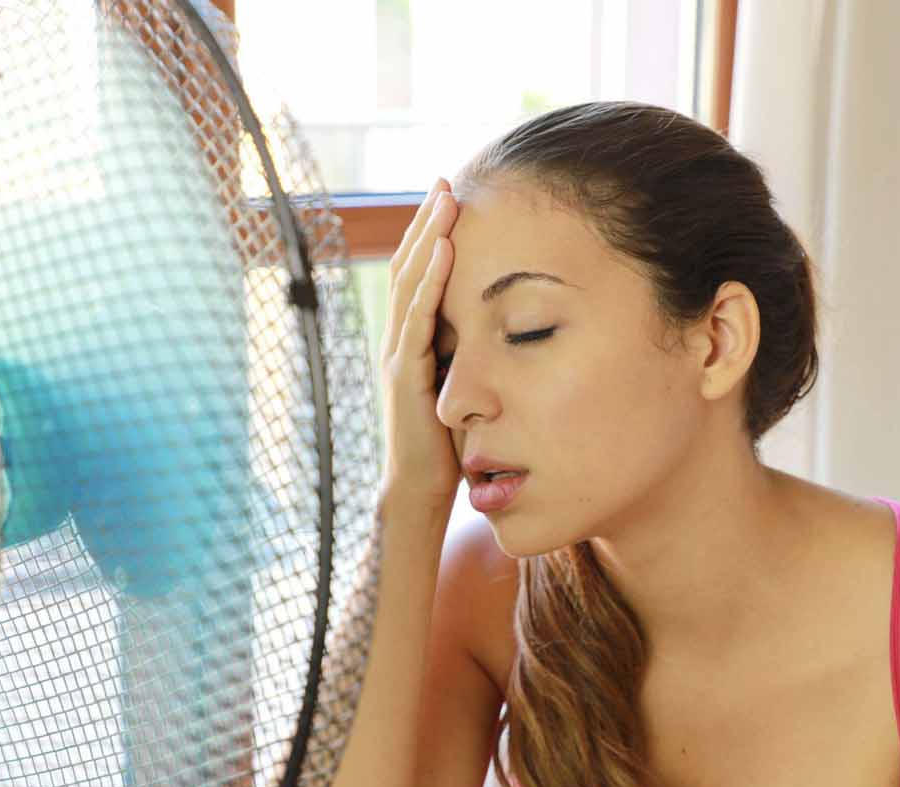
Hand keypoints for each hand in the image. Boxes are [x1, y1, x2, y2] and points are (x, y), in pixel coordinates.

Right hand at [378, 178, 460, 510]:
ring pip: (409, 283)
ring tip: (444, 198)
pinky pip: (418, 318)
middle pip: (408, 267)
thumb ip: (472, 355)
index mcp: (410, 341)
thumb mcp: (462, 387)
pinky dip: (429, 280)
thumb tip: (502, 327)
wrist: (418, 492)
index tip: (450, 198)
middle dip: (425, 222)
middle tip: (445, 180)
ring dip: (426, 237)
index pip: (417, 276)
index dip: (429, 236)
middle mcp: (397, 340)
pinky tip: (443, 249)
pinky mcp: (406, 374)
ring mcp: (398, 355)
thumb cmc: (445, 445)